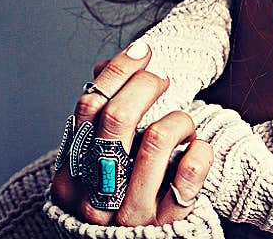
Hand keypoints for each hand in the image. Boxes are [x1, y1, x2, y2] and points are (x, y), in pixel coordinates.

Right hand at [48, 40, 213, 224]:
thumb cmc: (118, 202)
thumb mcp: (97, 168)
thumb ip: (99, 125)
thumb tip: (102, 66)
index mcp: (71, 176)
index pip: (88, 108)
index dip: (117, 71)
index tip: (142, 52)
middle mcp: (96, 195)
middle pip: (117, 118)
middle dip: (146, 84)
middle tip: (162, 78)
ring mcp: (133, 212)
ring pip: (158, 138)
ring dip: (178, 118)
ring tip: (182, 123)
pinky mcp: (170, 221)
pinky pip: (192, 168)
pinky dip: (201, 149)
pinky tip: (197, 149)